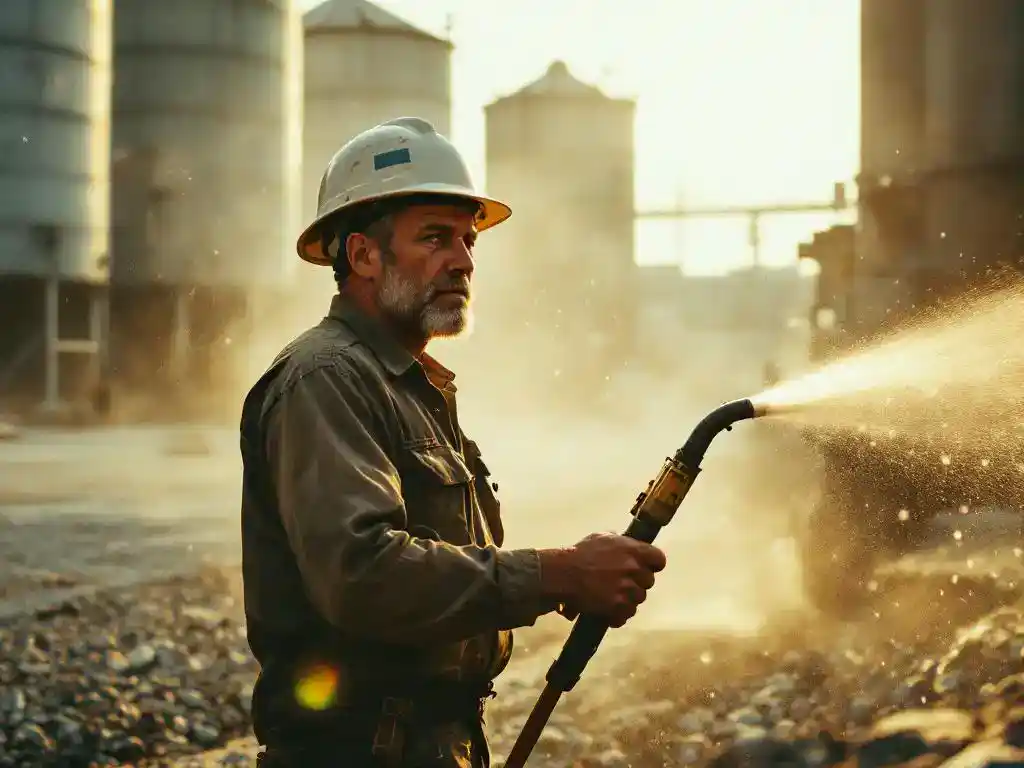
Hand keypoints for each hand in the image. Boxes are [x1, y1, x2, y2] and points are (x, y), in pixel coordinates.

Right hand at [540, 532, 666, 627]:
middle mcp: (634, 569)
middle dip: (637, 582)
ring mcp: (627, 589)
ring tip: (612, 596)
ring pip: (639, 598)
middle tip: (622, 582)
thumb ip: (620, 542)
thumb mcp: (601, 538)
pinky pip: (627, 614)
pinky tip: (609, 610)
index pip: (659, 559)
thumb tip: (627, 544)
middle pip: (649, 581)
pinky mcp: (618, 606)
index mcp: (633, 550)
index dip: (654, 564)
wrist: (563, 574)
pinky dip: (619, 614)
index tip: (647, 567)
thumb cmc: (580, 554)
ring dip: (628, 598)